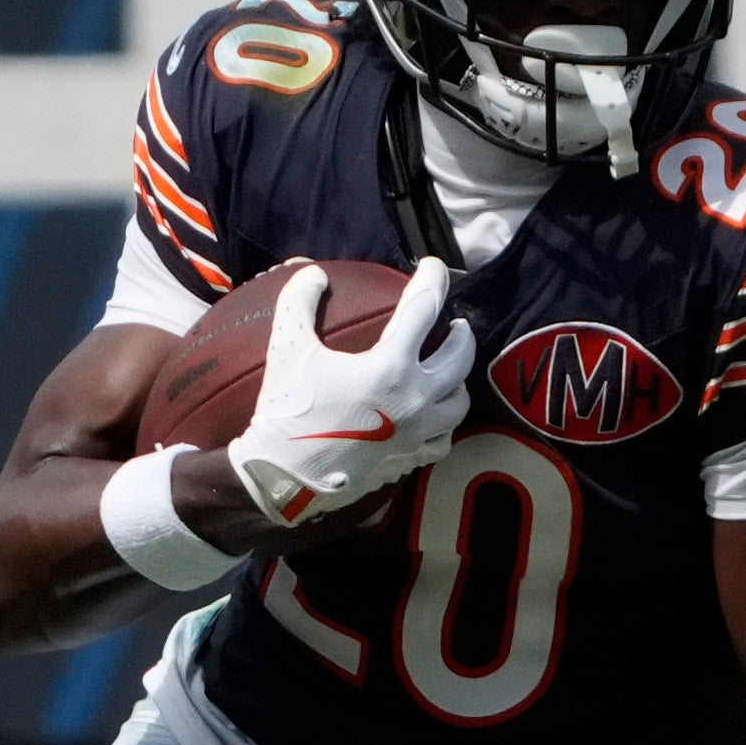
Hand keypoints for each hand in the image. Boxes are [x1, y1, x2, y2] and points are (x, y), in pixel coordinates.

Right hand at [228, 258, 472, 524]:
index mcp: (391, 367)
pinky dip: (445, 423)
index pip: (424, 309)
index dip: (432, 280)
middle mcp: (416, 399)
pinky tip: (433, 416)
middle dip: (461, 334)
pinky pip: (444, 439)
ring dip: (458, 379)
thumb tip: (314, 273)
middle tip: (454, 324)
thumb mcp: (287, 348)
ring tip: (448, 369)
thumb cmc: (287, 410)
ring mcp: (418, 434)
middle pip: (460, 356)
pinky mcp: (411, 460)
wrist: (285, 478)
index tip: (434, 266)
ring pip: (459, 401)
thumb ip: (299, 302)